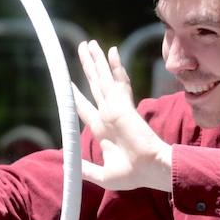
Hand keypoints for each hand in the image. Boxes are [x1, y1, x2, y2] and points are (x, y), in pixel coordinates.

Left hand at [75, 40, 173, 192]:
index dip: (76, 95)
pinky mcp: (123, 105)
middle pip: (95, 85)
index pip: (85, 107)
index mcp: (103, 129)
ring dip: (96, 61)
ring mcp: (116, 108)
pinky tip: (111, 51)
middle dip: (88, 67)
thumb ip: (86, 169)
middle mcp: (109, 114)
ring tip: (89, 43)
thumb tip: (67, 167)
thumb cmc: (133, 175)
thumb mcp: (103, 175)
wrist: (151, 170)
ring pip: (103, 79)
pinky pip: (118, 81)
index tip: (67, 83)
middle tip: (82, 48)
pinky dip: (114, 66)